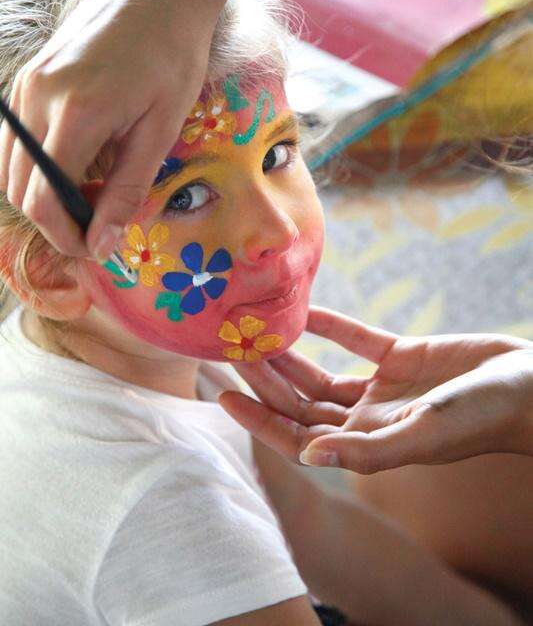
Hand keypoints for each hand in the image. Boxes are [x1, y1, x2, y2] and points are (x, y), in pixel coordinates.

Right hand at [0, 0, 213, 259]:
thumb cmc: (172, 59)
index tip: (93, 249)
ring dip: (42, 194)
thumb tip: (100, 243)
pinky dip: (37, 165)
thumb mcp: (161, 131)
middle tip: (96, 228)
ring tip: (89, 195)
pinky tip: (76, 163)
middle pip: (20, 189)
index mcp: (76, 114)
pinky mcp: (28, 76)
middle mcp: (37, 97)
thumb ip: (127, 190)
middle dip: (54, 220)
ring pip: (10, 166)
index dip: (64, 236)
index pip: (44, 200)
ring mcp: (26, 83)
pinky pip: (16, 139)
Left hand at [218, 306, 532, 472]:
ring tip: (255, 330)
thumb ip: (367, 451)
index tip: (222, 394)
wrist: (528, 386)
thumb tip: (308, 456)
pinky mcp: (401, 356)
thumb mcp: (424, 435)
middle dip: (265, 379)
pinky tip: (306, 308)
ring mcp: (383, 387)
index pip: (298, 435)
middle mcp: (367, 418)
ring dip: (289, 354)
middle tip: (230, 348)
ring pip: (320, 372)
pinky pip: (356, 339)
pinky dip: (331, 324)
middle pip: (301, 400)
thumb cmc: (481, 418)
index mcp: (367, 443)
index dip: (259, 419)